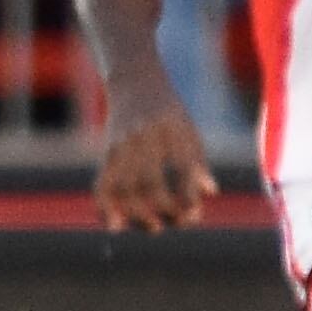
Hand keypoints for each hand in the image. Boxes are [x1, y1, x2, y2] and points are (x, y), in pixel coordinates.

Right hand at [92, 100, 213, 232]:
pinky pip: (102, 185)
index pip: (183, 168)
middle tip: (174, 224)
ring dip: (137, 215)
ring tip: (153, 227)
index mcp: (172, 130)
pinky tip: (115, 225)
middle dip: (163, 211)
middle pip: (150, 184)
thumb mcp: (189, 130)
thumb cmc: (169, 112)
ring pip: (124, 190)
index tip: (193, 214)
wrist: (134, 83)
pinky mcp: (107, 153)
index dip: (188, 196)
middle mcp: (144, 138)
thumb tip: (209, 193)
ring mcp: (121, 146)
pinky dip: (106, 208)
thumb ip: (198, 162)